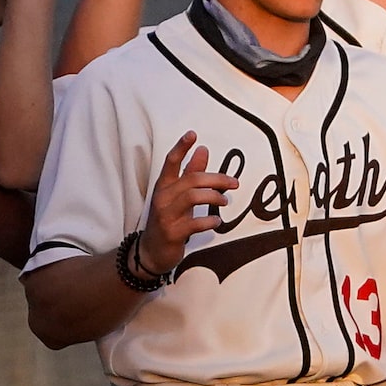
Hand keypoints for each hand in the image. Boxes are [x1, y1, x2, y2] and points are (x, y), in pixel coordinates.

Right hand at [138, 132, 237, 275]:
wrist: (152, 251)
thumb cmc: (168, 219)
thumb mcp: (178, 195)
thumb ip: (190, 172)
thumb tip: (203, 150)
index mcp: (164, 186)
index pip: (171, 161)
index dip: (181, 147)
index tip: (192, 134)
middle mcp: (162, 197)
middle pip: (191, 180)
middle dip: (216, 179)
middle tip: (233, 183)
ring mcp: (166, 215)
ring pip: (193, 197)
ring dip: (214, 197)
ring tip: (225, 201)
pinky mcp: (172, 232)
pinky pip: (194, 223)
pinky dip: (209, 221)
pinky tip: (216, 221)